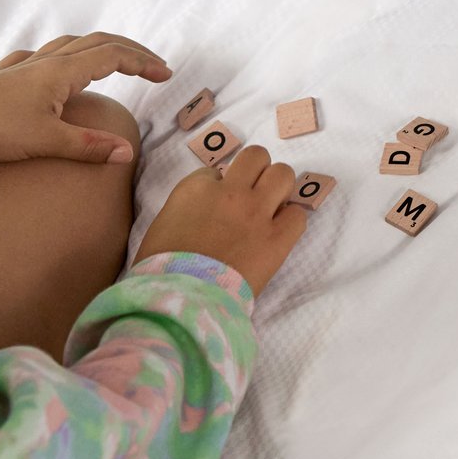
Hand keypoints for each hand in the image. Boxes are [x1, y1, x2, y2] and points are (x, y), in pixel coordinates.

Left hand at [0, 34, 170, 164]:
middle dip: (131, 51)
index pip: (115, 56)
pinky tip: (53, 65)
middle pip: (99, 42)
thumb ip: (89, 145)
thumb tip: (128, 153)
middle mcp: (46, 62)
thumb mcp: (46, 140)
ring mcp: (24, 67)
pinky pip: (39, 56)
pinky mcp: (4, 77)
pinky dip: (60, 55)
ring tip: (113, 61)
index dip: (144, 62)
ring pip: (70, 44)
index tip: (166, 74)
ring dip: (99, 48)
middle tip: (153, 64)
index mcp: (62, 71)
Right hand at [135, 146, 309, 295]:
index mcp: (195, 189)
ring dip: (278, 188)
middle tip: (251, 193)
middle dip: (255, 172)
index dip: (219, 186)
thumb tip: (206, 207)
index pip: (217, 170)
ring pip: (283, 174)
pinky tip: (279, 233)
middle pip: (257, 157)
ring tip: (270, 207)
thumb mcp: (162, 226)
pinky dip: (290, 221)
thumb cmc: (160, 270)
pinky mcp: (278, 237)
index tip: (217, 203)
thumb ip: (187, 207)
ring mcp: (257, 213)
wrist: (180, 301)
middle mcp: (230, 193)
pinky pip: (298, 214)